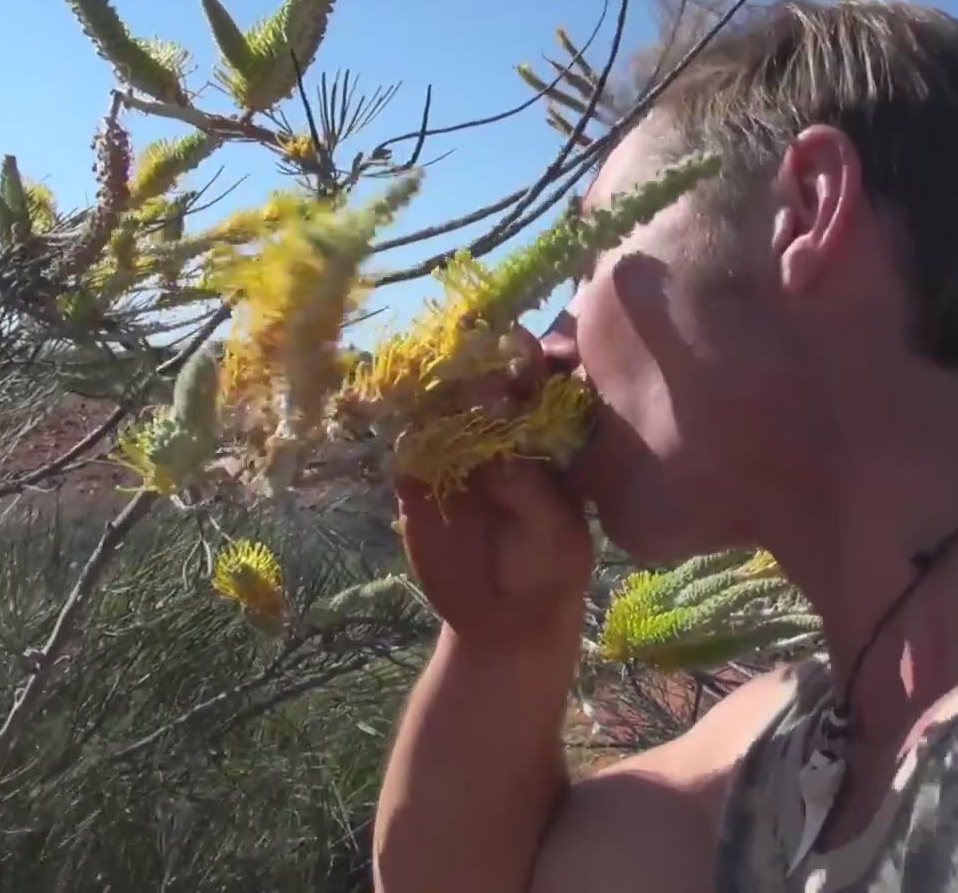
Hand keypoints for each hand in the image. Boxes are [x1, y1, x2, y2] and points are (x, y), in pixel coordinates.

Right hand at [393, 330, 593, 655]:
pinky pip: (406, 453)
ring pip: (435, 412)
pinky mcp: (415, 479)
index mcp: (540, 431)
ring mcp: (451, 449)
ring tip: (428, 381)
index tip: (519, 343)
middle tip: (465, 355)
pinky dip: (403, 439)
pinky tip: (403, 429)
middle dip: (470, 368)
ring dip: (429, 394)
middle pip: (477, 385)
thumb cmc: (549, 561)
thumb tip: (495, 455)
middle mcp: (493, 429)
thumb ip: (528, 490)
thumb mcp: (554, 531)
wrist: (506, 613)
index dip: (525, 362)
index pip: (531, 385)